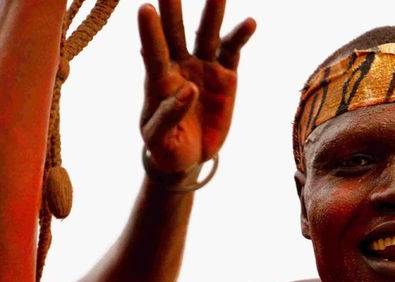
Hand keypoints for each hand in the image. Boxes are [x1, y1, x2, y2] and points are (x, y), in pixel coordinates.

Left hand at [138, 0, 255, 173]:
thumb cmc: (166, 147)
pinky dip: (240, 37)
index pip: (153, 53)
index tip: (145, 9)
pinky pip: (232, 52)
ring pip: (206, 36)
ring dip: (212, 14)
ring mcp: (203, 69)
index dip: (150, 32)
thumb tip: (188, 90)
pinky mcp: (225, 76)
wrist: (189, 155)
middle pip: (175, 33)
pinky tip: (249, 23)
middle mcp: (179, 67)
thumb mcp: (159, 140)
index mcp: (159, 82)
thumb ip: (167, 116)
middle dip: (173, 9)